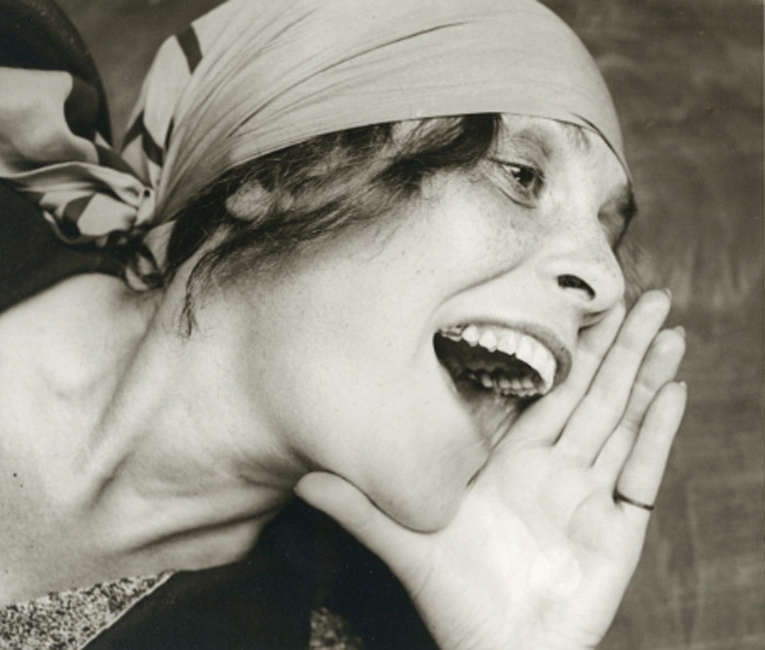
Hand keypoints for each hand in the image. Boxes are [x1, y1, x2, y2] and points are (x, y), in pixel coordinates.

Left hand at [296, 290, 686, 649]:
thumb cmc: (453, 598)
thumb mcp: (405, 540)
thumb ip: (359, 506)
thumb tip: (301, 478)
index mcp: (513, 462)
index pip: (546, 391)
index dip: (565, 349)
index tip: (579, 305)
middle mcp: (556, 470)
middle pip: (593, 393)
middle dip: (618, 344)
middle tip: (644, 293)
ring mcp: (590, 496)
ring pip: (623, 419)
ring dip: (645, 372)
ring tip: (669, 326)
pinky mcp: (618, 530)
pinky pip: (642, 472)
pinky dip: (659, 432)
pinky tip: (673, 390)